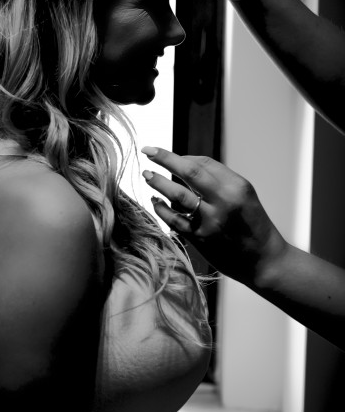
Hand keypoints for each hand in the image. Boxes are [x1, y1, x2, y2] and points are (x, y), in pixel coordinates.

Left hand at [141, 146, 286, 286]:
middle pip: (190, 171)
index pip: (204, 163)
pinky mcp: (200, 239)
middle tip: (148, 150)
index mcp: (237, 186)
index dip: (181, 156)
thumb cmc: (252, 225)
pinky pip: (175, 220)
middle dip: (166, 158)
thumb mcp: (243, 196)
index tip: (164, 153)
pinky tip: (156, 201)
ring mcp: (211, 221)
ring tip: (147, 174)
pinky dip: (162, 208)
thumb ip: (218, 181)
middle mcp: (225, 201)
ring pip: (178, 195)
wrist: (264, 260)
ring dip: (159, 182)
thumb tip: (184, 165)